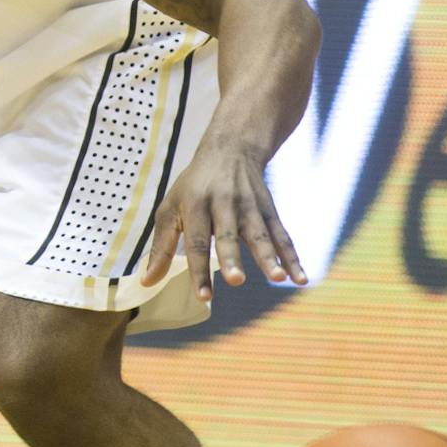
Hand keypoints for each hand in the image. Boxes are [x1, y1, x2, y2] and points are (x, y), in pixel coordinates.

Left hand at [140, 136, 307, 301]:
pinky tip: (300, 279)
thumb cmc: (194, 187)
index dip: (199, 270)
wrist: (230, 149)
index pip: (197, 242)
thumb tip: (146, 282)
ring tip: (277, 279)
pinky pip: (282, 236)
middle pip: (227, 235)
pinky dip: (292, 257)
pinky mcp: (269, 210)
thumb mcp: (170, 208)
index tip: (204, 297)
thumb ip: (161, 247)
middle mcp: (223, 204)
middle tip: (235, 281)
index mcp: (195, 205)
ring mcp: (249, 207)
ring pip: (260, 235)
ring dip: (269, 257)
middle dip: (232, 258)